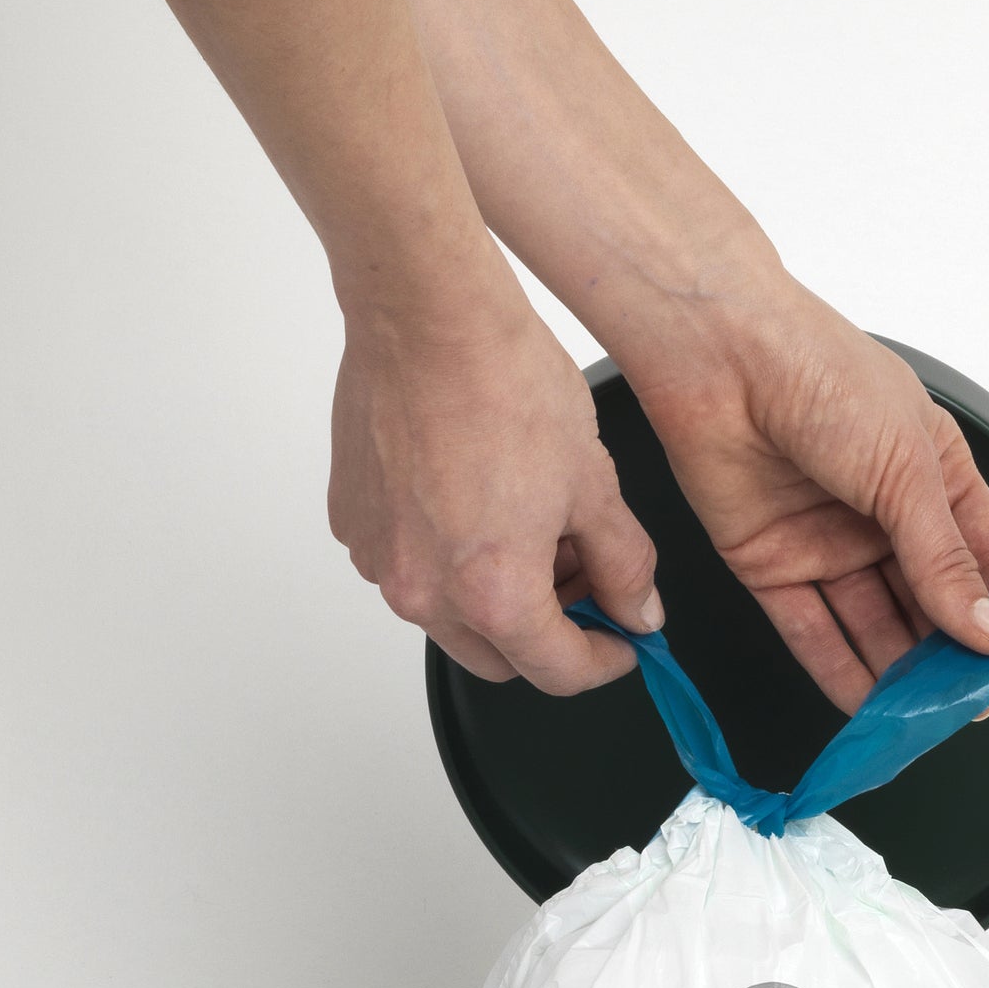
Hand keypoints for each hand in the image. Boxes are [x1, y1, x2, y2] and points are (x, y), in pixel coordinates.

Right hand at [329, 291, 663, 692]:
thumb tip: (636, 611)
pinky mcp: (353, 526)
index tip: (621, 642)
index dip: (604, 662)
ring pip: (451, 617)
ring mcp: (380, 562)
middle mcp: (425, 593)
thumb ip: (623, 564)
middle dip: (548, 632)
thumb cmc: (504, 380)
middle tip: (582, 575)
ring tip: (527, 524)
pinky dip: (446, 556)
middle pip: (500, 658)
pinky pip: (409, 567)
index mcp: (493, 593)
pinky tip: (473, 498)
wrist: (427, 314)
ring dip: (494, 595)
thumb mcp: (593, 482)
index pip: (559, 673)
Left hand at [621, 280, 988, 716]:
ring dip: (899, 676)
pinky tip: (866, 710)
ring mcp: (829, 542)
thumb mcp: (907, 471)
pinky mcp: (771, 565)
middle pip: (930, 603)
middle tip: (968, 708)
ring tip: (921, 720)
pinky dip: (838, 673)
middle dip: (950, 659)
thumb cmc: (823, 376)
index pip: (988, 561)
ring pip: (874, 626)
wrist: (720, 355)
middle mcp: (884, 514)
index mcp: (936, 476)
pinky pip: (812, 632)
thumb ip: (945, 561)